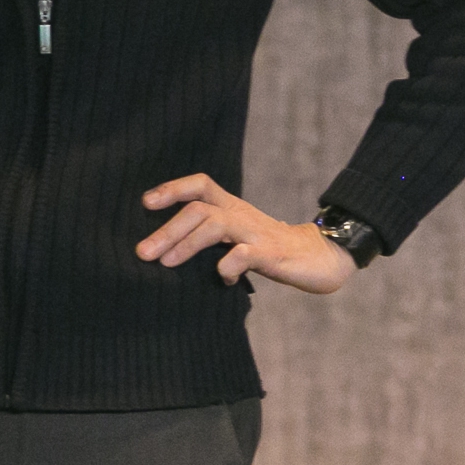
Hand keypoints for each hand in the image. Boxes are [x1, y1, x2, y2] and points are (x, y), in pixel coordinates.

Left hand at [137, 174, 357, 293]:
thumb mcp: (237, 237)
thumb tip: (166, 250)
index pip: (200, 185)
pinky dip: (226, 267)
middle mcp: (241, 215)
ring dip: (187, 243)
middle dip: (167, 229)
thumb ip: (210, 238)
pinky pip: (244, 255)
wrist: (321, 257)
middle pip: (199, 209)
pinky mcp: (272, 255)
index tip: (145, 203)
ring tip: (166, 263)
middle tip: (142, 252)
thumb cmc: (270, 250)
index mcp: (233, 208)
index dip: (172, 189)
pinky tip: (219, 279)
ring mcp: (256, 234)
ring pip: (215, 225)